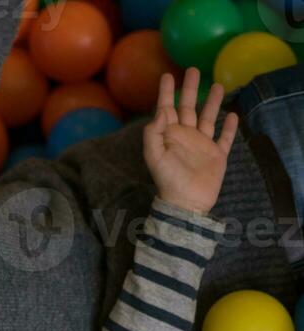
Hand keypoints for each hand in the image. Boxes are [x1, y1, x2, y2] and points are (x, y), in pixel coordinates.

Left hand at [145, 67, 237, 215]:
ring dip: (212, 102)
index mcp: (170, 135)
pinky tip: (233, 114)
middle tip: (193, 70)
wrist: (186, 202)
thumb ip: (154, 134)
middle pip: (188, 107)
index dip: (166, 93)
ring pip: (208, 118)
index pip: (167, 109)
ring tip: (218, 85)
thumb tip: (160, 111)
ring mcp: (202, 145)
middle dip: (190, 89)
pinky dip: (230, 127)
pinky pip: (225, 138)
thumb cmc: (168, 180)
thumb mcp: (155, 157)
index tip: (167, 75)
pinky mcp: (217, 155)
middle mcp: (186, 136)